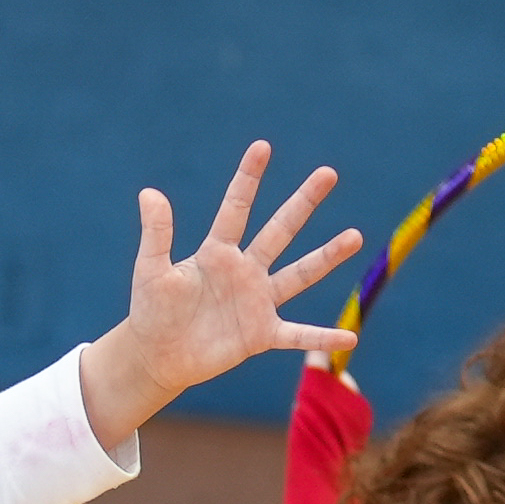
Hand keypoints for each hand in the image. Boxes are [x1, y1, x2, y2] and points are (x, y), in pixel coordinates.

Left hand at [84, 140, 362, 445]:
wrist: (157, 356)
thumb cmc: (152, 310)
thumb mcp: (151, 270)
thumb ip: (156, 234)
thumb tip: (149, 193)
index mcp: (217, 252)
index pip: (236, 208)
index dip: (248, 178)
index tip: (262, 147)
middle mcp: (245, 270)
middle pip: (280, 229)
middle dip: (303, 202)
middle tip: (328, 173)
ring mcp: (257, 301)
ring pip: (299, 274)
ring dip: (326, 257)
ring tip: (355, 236)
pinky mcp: (261, 334)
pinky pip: (298, 335)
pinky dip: (322, 337)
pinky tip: (350, 336)